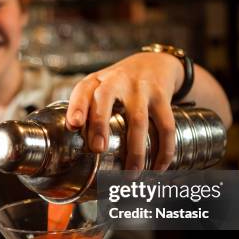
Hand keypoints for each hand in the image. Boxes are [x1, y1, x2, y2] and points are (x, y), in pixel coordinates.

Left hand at [66, 52, 182, 170]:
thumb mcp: (98, 89)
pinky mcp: (162, 97)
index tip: (73, 125)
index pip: (82, 90)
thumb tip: (74, 151)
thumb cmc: (118, 85)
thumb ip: (86, 112)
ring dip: (135, 150)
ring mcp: (141, 88)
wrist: (154, 64)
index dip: (77, 107)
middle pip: (106, 99)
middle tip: (98, 150)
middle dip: (100, 124)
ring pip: (138, 120)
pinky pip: (166, 126)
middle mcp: (117, 81)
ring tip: (131, 174)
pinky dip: (164, 150)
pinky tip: (158, 168)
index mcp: (96, 81)